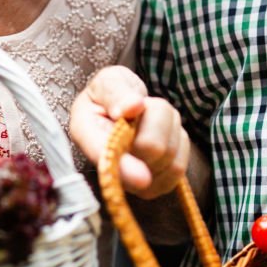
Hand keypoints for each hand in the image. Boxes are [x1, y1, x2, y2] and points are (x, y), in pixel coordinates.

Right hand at [69, 65, 189, 199]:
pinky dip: (177, 142)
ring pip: (170, 154)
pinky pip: (180, 165)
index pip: (106, 156)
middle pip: (153, 148)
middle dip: (156, 119)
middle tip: (141, 109)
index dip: (125, 168)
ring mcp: (131, 181)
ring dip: (168, 128)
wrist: (123, 108)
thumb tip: (134, 106)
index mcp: (85, 133)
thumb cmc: (111, 92)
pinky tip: (160, 134)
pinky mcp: (154, 185)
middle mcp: (106, 164)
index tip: (143, 178)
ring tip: (149, 120)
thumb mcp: (108, 81)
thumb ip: (117, 93)